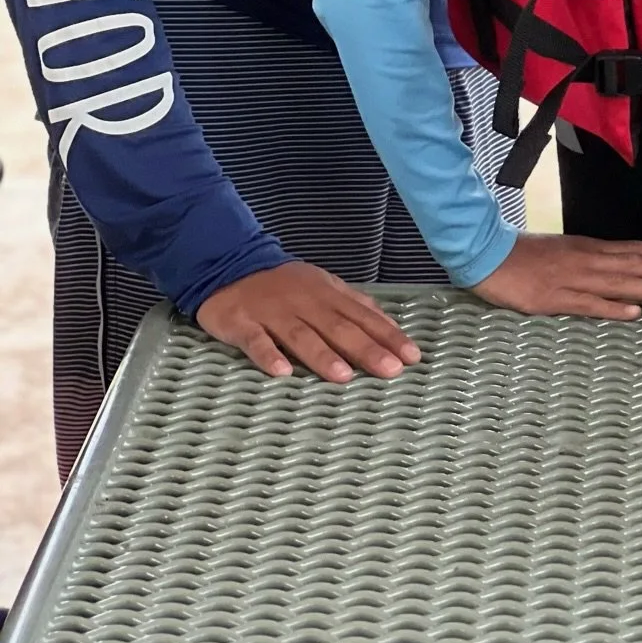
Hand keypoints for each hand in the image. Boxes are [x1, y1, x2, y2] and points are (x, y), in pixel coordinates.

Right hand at [196, 262, 421, 382]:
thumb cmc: (284, 286)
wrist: (230, 266)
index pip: (364, 317)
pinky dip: (268, 355)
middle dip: (366, 349)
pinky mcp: (242, 323)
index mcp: (327, 294)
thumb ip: (353, 305)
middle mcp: (304, 303)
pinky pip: (256, 340)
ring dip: (322, 356)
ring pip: (301, 335)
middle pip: (338, 327)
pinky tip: (281, 372)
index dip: (388, 336)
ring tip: (343, 376)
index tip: (411, 357)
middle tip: (391, 370)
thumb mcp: (323, 287)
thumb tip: (388, 325)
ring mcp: (273, 313)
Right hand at [473, 233, 641, 319]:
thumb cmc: (526, 255)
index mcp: (589, 248)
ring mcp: (572, 279)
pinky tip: (634, 314)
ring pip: (618, 283)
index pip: (634, 251)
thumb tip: (618, 266)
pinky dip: (612, 308)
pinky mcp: (555, 298)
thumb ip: (590, 259)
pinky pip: (588, 304)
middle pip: (635, 265)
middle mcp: (587, 260)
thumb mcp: (564, 252)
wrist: (489, 255)